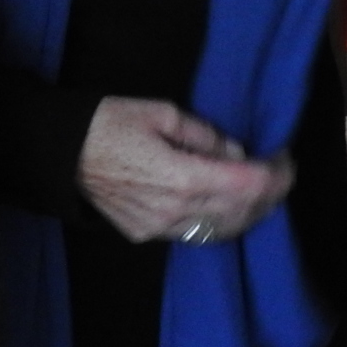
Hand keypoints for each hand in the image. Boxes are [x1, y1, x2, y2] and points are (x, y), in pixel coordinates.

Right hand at [76, 96, 292, 243]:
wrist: (61, 153)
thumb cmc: (107, 122)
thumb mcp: (159, 112)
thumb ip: (202, 134)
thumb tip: (234, 152)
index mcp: (181, 176)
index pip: (246, 184)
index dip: (274, 175)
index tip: (285, 160)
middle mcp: (177, 211)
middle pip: (240, 212)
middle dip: (269, 194)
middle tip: (281, 174)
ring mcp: (162, 228)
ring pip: (222, 230)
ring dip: (248, 213)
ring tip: (262, 193)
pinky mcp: (148, 235)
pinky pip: (197, 234)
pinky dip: (220, 222)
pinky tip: (226, 207)